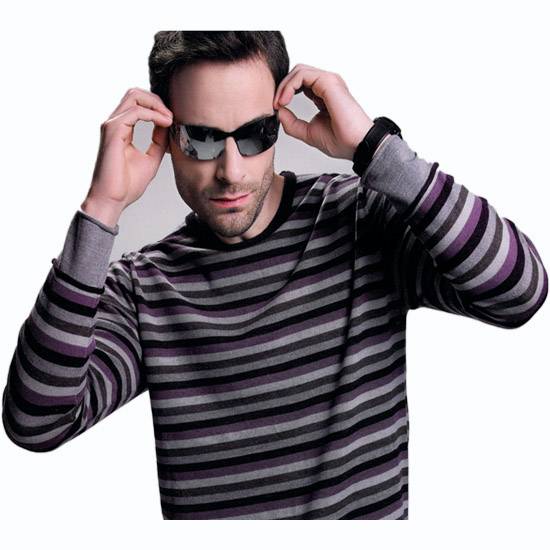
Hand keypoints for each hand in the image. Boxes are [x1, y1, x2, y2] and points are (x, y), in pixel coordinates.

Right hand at [84, 87, 173, 213]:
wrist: (113, 200)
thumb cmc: (126, 185)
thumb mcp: (151, 159)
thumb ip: (159, 142)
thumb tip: (168, 126)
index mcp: (121, 129)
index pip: (138, 104)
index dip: (158, 106)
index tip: (173, 119)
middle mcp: (114, 124)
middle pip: (135, 93)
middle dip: (157, 100)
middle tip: (172, 115)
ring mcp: (112, 125)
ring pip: (134, 96)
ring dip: (157, 104)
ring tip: (170, 119)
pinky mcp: (112, 131)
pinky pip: (135, 111)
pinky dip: (153, 114)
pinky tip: (165, 124)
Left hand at [273, 64, 374, 160]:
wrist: (356, 145)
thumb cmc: (341, 140)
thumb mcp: (307, 132)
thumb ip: (292, 122)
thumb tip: (279, 112)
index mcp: (323, 95)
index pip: (300, 84)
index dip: (285, 93)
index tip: (277, 108)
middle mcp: (327, 86)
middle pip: (297, 74)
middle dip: (282, 87)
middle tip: (275, 104)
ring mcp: (329, 82)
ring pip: (299, 71)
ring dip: (284, 86)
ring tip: (279, 102)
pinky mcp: (329, 82)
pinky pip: (303, 75)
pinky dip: (290, 85)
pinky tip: (285, 100)